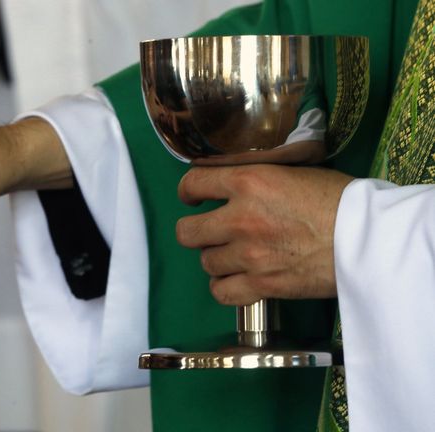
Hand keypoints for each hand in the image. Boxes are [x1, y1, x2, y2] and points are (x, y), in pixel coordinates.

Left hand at [176, 164, 352, 305]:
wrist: (368, 239)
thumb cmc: (340, 200)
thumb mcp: (293, 172)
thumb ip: (257, 180)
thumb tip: (235, 186)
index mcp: (248, 182)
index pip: (192, 184)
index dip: (188, 192)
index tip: (192, 198)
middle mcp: (240, 219)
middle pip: (187, 232)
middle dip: (197, 230)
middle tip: (213, 230)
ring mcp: (248, 255)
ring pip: (205, 262)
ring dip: (217, 258)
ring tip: (236, 255)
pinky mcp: (262, 285)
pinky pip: (221, 292)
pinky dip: (226, 287)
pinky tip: (238, 279)